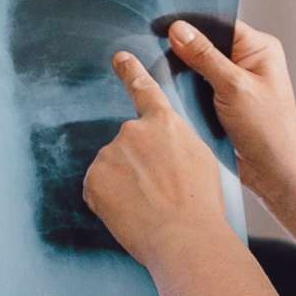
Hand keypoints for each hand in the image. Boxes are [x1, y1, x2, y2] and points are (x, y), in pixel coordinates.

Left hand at [85, 52, 237, 269]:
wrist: (185, 237)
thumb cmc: (201, 205)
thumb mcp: (201, 160)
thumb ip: (177, 144)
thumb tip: (165, 150)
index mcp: (165, 123)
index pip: (144, 90)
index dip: (131, 72)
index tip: (120, 58)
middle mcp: (133, 130)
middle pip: (127, 145)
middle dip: (135, 167)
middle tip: (156, 195)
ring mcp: (111, 153)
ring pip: (111, 169)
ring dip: (122, 186)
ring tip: (148, 209)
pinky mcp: (94, 178)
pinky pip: (97, 190)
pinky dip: (108, 203)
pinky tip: (130, 214)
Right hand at [164, 19, 295, 203]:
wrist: (276, 172)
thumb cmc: (269, 130)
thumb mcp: (234, 87)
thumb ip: (205, 57)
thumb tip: (179, 30)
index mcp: (259, 48)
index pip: (218, 23)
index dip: (190, 25)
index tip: (160, 28)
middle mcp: (248, 60)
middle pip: (207, 44)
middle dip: (183, 50)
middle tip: (156, 54)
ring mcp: (236, 82)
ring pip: (200, 67)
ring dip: (183, 73)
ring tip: (161, 74)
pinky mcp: (225, 102)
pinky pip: (200, 88)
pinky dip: (186, 91)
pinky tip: (171, 94)